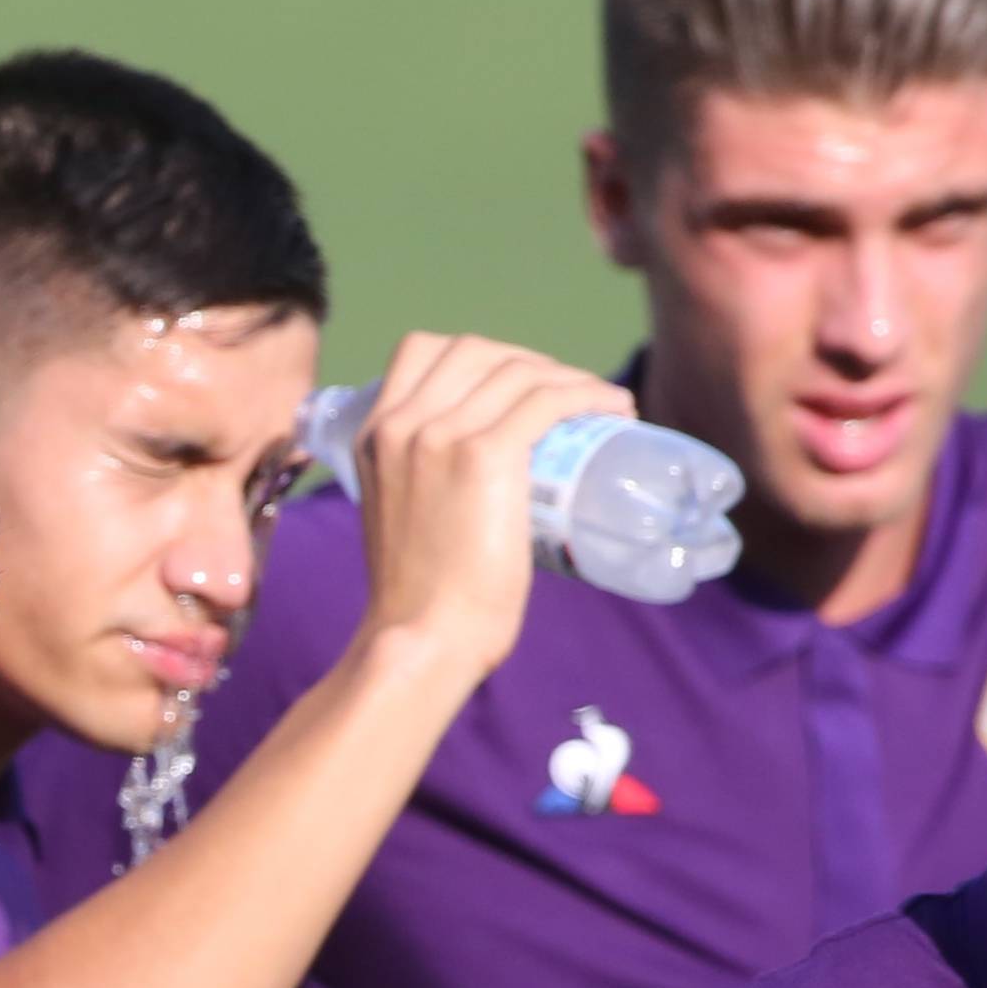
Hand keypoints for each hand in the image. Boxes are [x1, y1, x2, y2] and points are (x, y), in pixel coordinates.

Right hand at [353, 334, 633, 679]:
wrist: (422, 637)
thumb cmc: (419, 600)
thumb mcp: (399, 517)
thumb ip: (418, 488)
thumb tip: (467, 489)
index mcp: (373, 433)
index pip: (422, 351)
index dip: (480, 355)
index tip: (516, 383)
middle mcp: (402, 422)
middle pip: (475, 350)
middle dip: (527, 361)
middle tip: (564, 394)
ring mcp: (442, 434)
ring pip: (517, 371)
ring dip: (568, 376)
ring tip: (600, 403)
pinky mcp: (484, 456)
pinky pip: (548, 400)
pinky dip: (588, 394)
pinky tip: (613, 407)